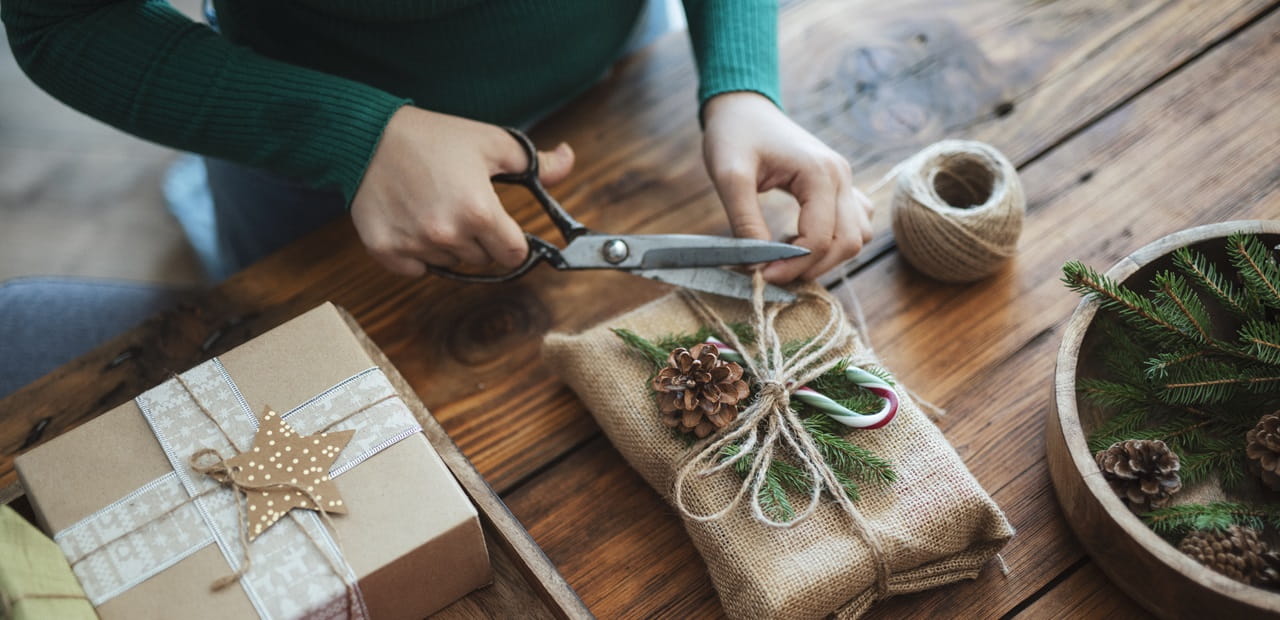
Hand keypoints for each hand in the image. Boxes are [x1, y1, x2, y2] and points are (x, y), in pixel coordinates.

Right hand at [351, 106, 574, 276]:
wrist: (369, 136)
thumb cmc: (433, 137)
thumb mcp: (491, 142)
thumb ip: (536, 162)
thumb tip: (568, 160)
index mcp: (479, 211)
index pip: (514, 254)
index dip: (513, 242)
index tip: (503, 228)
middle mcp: (448, 234)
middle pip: (483, 260)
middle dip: (480, 239)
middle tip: (461, 204)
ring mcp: (415, 245)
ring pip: (450, 264)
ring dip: (449, 245)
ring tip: (433, 206)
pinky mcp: (386, 252)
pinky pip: (416, 269)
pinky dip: (417, 253)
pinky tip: (411, 219)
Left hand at [702, 92, 871, 282]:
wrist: (744, 107)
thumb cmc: (734, 135)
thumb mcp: (729, 177)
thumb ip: (744, 221)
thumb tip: (756, 264)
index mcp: (820, 173)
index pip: (820, 238)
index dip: (792, 266)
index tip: (761, 276)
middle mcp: (841, 177)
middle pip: (848, 243)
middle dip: (811, 267)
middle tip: (772, 274)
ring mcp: (845, 181)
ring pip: (856, 237)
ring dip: (827, 257)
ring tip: (786, 259)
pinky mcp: (839, 186)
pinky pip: (853, 224)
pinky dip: (833, 242)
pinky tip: (799, 241)